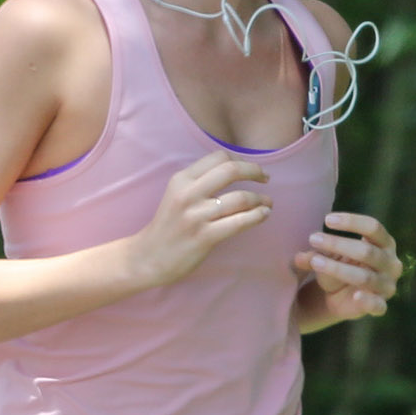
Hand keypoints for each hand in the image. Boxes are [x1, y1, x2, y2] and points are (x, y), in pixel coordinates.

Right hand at [125, 154, 271, 287]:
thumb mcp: (177, 194)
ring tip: (267, 203)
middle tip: (265, 178)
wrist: (148, 257)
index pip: (218, 157)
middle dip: (254, 171)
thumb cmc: (168, 226)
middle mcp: (188, 194)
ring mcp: (196, 216)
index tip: (250, 169)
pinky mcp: (204, 237)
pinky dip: (257, 216)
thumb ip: (200, 182)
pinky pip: (239, 222)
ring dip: (260, 199)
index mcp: (181, 179)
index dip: (240, 160)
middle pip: (231, 171)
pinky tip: (264, 214)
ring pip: (240, 198)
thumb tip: (235, 170)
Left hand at [295, 209, 398, 319]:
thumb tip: (298, 258)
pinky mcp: (381, 305)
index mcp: (384, 243)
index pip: (373, 228)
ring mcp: (387, 285)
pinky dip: (368, 300)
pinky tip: (356, 295)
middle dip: (338, 244)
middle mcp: (391, 263)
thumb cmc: (340, 268)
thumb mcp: (327, 257)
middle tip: (313, 239)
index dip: (352, 222)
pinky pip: (377, 304)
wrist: (342, 297)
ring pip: (365, 277)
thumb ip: (314, 255)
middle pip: (367, 251)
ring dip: (338, 269)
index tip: (327, 220)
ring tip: (314, 262)